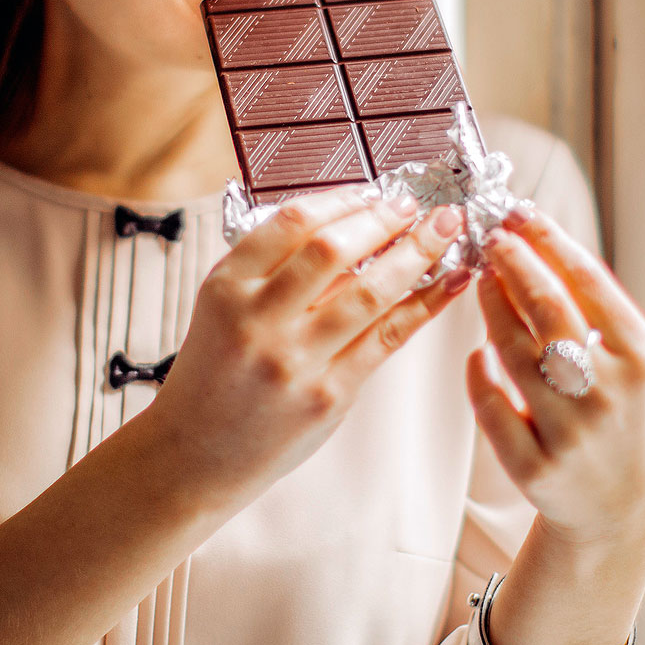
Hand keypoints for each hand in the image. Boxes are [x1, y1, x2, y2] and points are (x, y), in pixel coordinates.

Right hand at [148, 186, 469, 503]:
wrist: (196, 453)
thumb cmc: (215, 375)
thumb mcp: (222, 308)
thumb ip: (273, 270)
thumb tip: (354, 227)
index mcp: (227, 287)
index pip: (291, 222)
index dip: (343, 199)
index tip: (373, 191)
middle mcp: (257, 320)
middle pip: (332, 250)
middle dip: (385, 218)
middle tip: (417, 204)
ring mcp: (293, 360)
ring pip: (368, 293)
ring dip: (416, 254)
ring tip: (445, 230)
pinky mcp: (327, 395)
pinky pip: (386, 338)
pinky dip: (424, 305)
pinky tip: (448, 283)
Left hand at [466, 204, 644, 545]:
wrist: (624, 510)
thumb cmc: (626, 420)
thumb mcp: (635, 366)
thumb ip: (598, 316)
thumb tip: (541, 248)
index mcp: (642, 360)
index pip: (589, 282)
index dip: (548, 241)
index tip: (519, 214)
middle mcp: (608, 394)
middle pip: (547, 309)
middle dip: (512, 262)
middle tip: (490, 236)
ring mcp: (569, 434)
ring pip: (511, 352)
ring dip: (490, 307)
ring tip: (482, 280)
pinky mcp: (534, 467)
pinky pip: (490, 407)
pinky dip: (478, 373)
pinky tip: (476, 352)